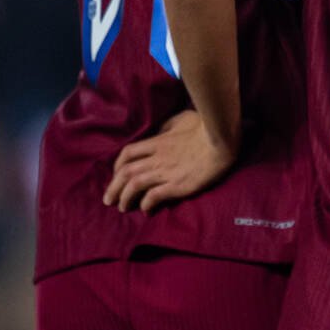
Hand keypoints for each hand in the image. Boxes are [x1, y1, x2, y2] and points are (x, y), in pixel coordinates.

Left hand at [105, 112, 233, 213]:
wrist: (221, 141)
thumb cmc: (205, 128)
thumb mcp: (183, 119)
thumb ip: (170, 125)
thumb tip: (162, 130)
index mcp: (157, 142)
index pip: (128, 153)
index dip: (117, 166)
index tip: (116, 175)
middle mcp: (156, 158)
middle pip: (126, 172)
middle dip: (113, 187)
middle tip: (108, 200)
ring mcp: (165, 172)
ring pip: (134, 185)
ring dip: (125, 198)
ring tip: (122, 208)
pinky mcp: (176, 185)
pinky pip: (154, 196)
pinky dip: (146, 204)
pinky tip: (146, 210)